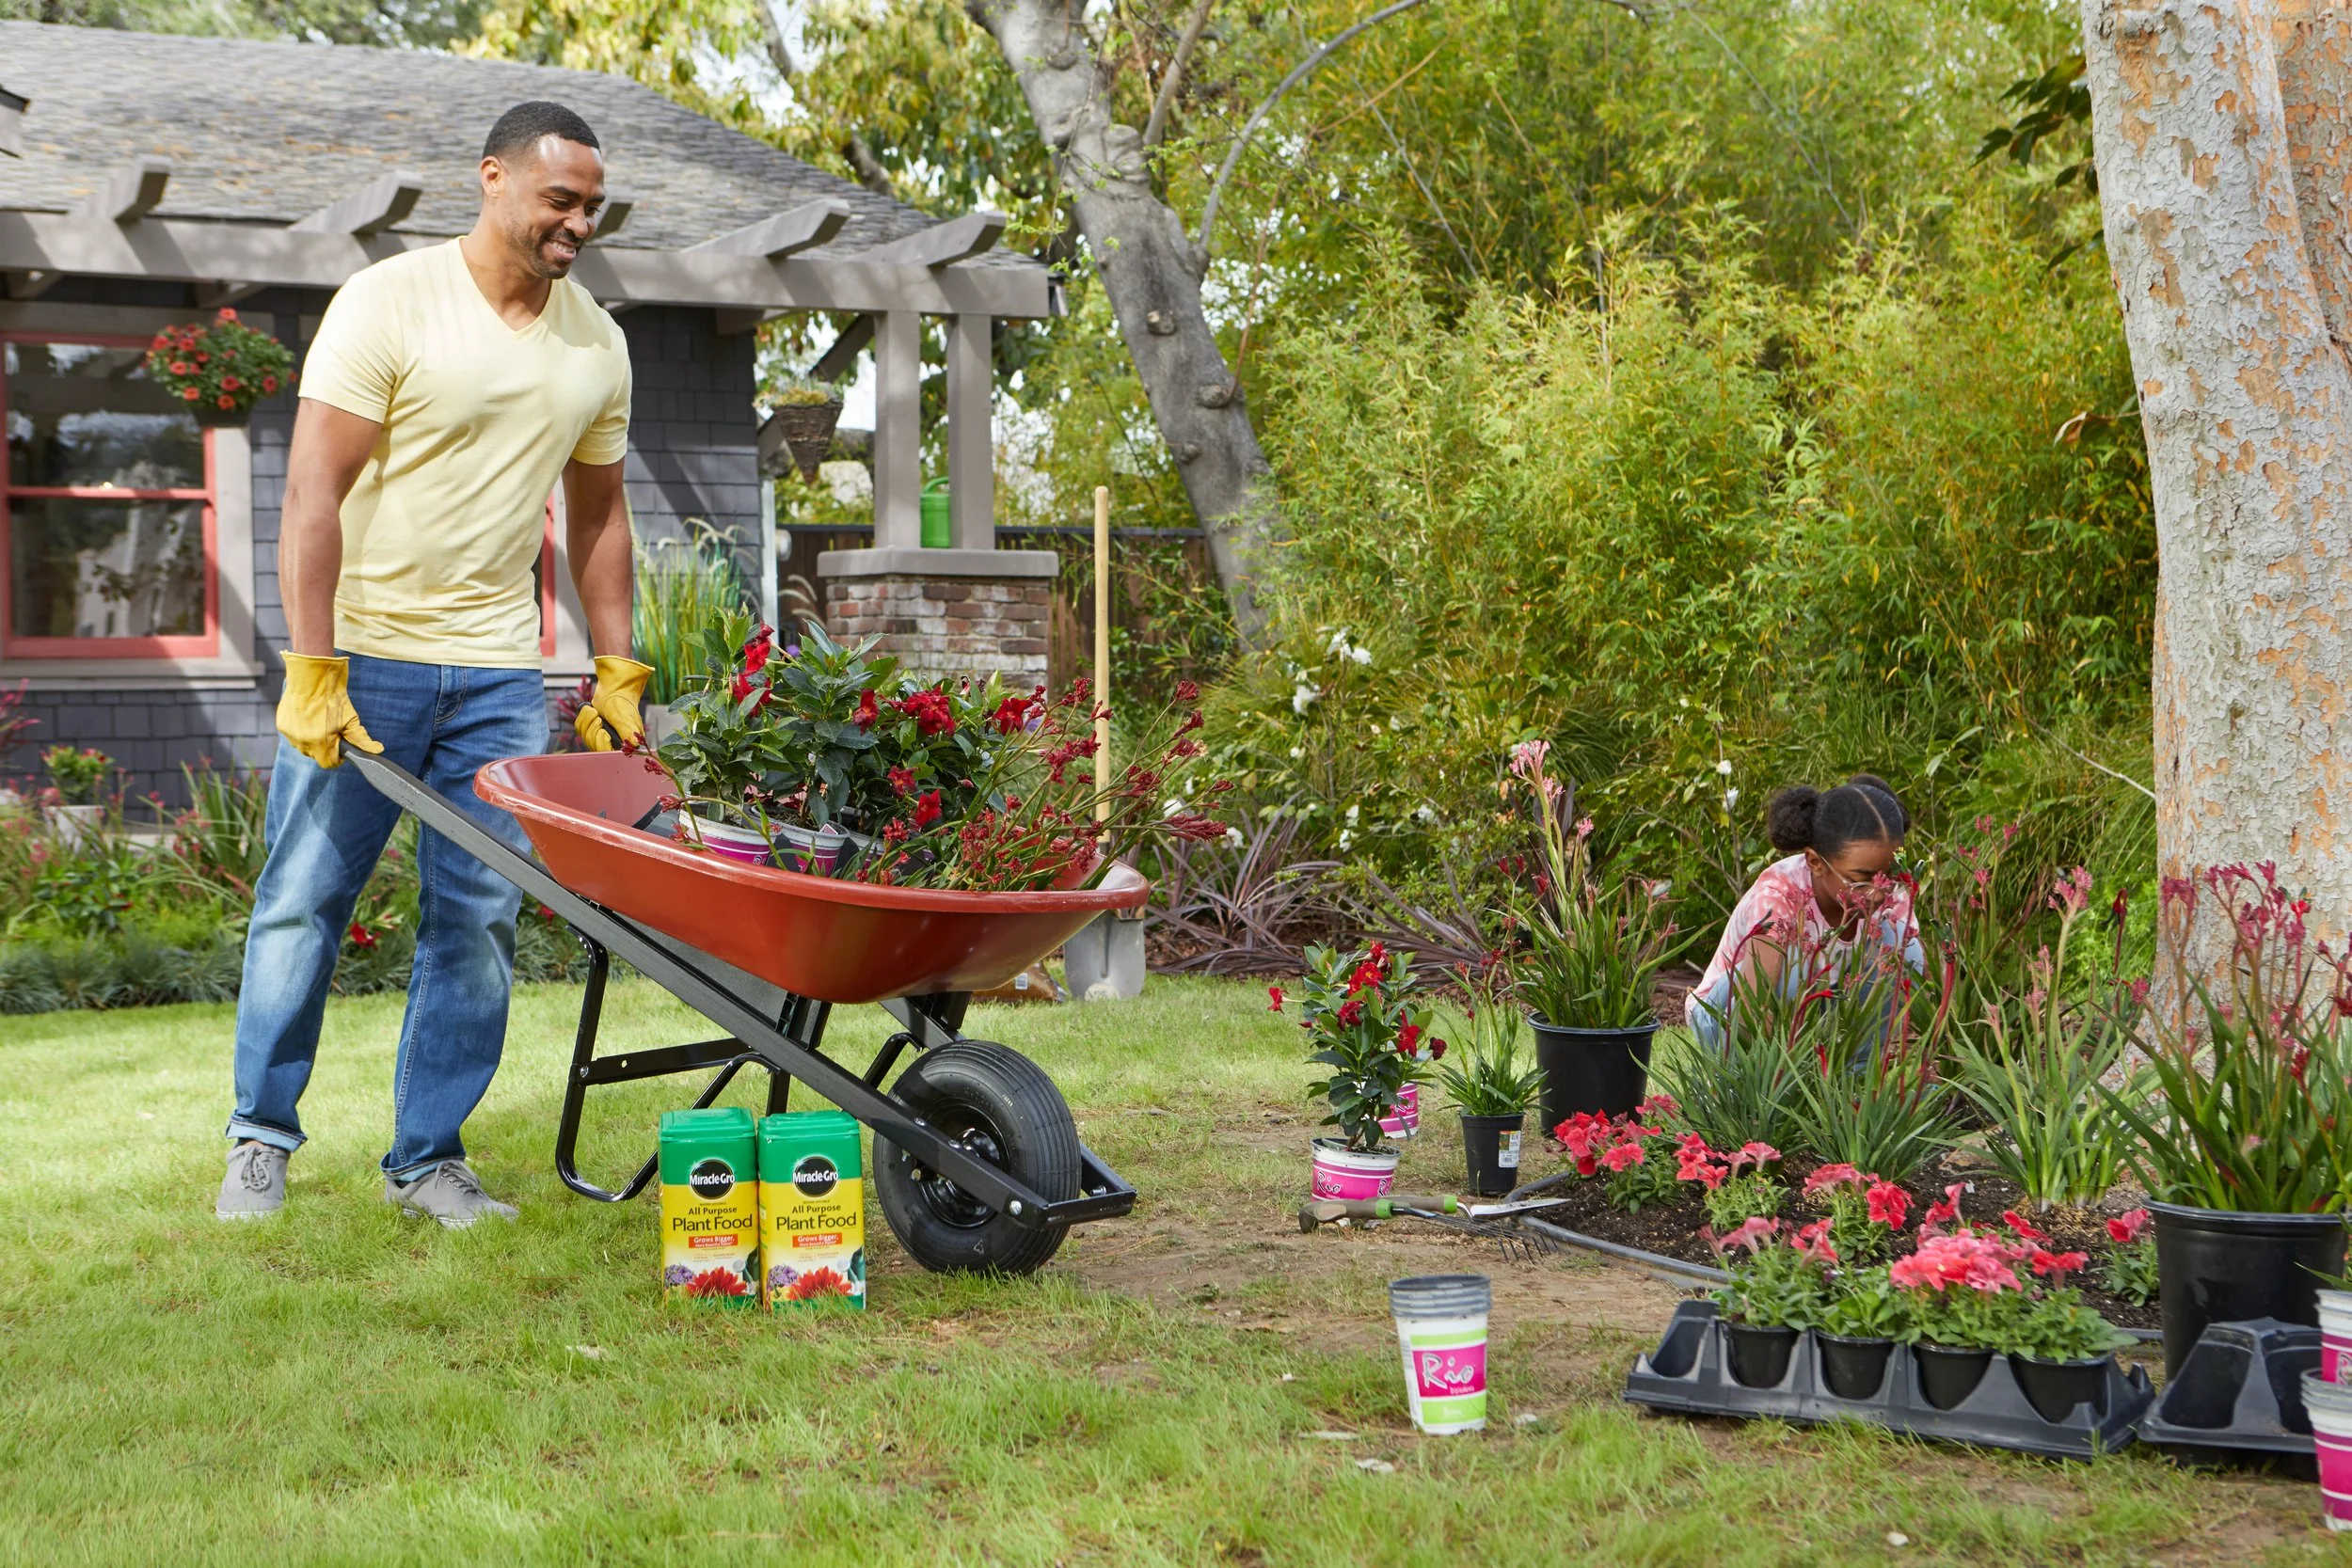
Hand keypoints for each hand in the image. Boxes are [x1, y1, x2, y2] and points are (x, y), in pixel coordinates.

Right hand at [275, 653, 382, 769]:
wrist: (311, 678)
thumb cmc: (333, 698)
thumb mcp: (350, 719)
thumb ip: (362, 739)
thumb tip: (378, 751)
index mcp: (320, 742)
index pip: (328, 763)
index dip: (337, 758)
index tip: (340, 747)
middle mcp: (302, 742)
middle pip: (316, 755)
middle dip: (325, 748)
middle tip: (331, 732)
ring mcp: (290, 734)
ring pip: (303, 746)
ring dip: (312, 740)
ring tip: (319, 723)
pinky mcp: (281, 725)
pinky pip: (293, 736)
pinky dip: (301, 731)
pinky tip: (308, 718)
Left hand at [576, 655, 653, 751]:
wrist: (616, 688)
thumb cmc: (623, 702)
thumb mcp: (625, 718)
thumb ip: (628, 732)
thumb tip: (634, 744)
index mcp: (625, 743)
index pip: (608, 754)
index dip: (602, 744)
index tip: (603, 731)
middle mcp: (613, 743)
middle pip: (594, 746)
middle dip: (593, 729)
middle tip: (599, 717)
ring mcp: (601, 736)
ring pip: (585, 737)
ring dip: (587, 721)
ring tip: (595, 711)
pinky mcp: (592, 728)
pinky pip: (580, 729)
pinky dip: (582, 717)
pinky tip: (590, 710)